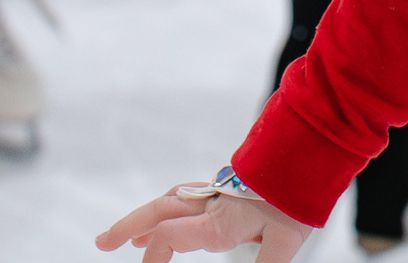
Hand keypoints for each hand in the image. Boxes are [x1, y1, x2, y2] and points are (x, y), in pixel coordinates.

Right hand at [96, 184, 313, 262]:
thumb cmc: (296, 201)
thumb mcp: (286, 241)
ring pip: (167, 203)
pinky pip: (182, 199)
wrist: (306, 156)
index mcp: (220, 222)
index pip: (174, 234)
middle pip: (160, 213)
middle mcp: (210, 206)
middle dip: (128, 227)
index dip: (154, 250)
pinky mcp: (219, 191)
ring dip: (141, 218)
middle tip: (102, 242)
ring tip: (122, 238)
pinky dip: (162, 212)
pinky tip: (155, 227)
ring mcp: (212, 196)